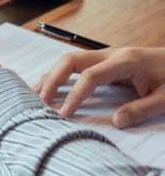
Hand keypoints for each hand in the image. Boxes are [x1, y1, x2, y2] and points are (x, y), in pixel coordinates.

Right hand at [34, 47, 164, 127]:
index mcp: (126, 61)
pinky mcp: (107, 61)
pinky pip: (78, 64)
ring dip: (52, 75)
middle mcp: (112, 54)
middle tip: (40, 100)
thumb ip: (141, 110)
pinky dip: (61, 74)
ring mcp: (108, 55)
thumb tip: (116, 121)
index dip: (75, 95)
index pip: (91, 76)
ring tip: (35, 93)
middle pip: (72, 60)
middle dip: (53, 79)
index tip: (65, 113)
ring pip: (71, 60)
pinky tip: (50, 85)